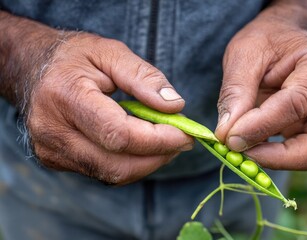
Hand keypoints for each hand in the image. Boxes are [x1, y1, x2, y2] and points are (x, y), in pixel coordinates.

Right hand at [27, 32, 193, 183]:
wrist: (32, 67)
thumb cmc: (74, 56)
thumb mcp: (110, 52)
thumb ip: (144, 77)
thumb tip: (175, 106)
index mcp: (65, 97)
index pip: (119, 134)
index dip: (159, 139)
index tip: (187, 134)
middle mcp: (52, 132)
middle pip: (117, 164)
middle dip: (158, 156)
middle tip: (182, 140)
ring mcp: (51, 151)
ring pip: (112, 174)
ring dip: (147, 162)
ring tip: (165, 141)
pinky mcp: (55, 160)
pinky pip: (103, 172)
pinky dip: (130, 163)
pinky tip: (141, 145)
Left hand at [215, 5, 306, 169]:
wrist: (281, 39)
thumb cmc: (265, 40)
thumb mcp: (244, 54)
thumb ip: (236, 93)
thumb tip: (226, 135)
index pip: (297, 104)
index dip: (261, 126)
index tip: (229, 138)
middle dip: (279, 158)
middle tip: (239, 154)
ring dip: (275, 160)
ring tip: (240, 148)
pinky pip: (300, 153)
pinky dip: (273, 156)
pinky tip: (248, 145)